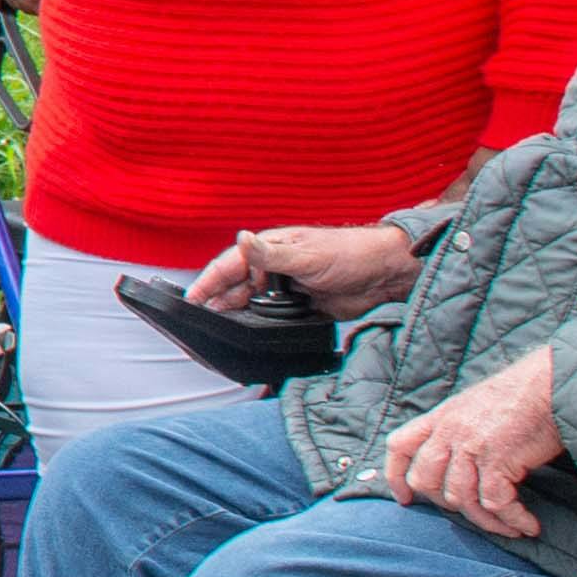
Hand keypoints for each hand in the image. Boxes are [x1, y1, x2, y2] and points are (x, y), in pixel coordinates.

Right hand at [195, 219, 416, 317]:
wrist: (386, 274)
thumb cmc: (350, 254)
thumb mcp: (307, 256)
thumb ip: (270, 254)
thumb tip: (241, 238)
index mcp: (269, 250)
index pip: (228, 267)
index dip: (207, 284)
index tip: (189, 301)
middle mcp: (273, 269)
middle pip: (235, 289)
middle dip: (218, 305)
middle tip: (202, 325)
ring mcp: (286, 290)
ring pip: (252, 306)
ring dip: (239, 318)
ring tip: (223, 335)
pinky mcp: (302, 308)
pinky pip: (274, 320)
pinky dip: (262, 328)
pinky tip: (255, 338)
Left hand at [377, 345, 560, 537]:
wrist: (551, 383)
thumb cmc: (523, 395)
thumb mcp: (475, 406)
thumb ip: (459, 429)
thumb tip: (459, 462)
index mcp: (441, 416)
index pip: (400, 445)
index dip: (395, 475)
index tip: (405, 499)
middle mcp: (450, 431)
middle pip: (425, 480)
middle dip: (447, 504)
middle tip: (476, 513)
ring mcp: (471, 445)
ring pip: (460, 498)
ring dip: (486, 521)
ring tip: (510, 527)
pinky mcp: (498, 459)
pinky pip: (496, 502)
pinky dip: (511, 519)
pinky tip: (527, 524)